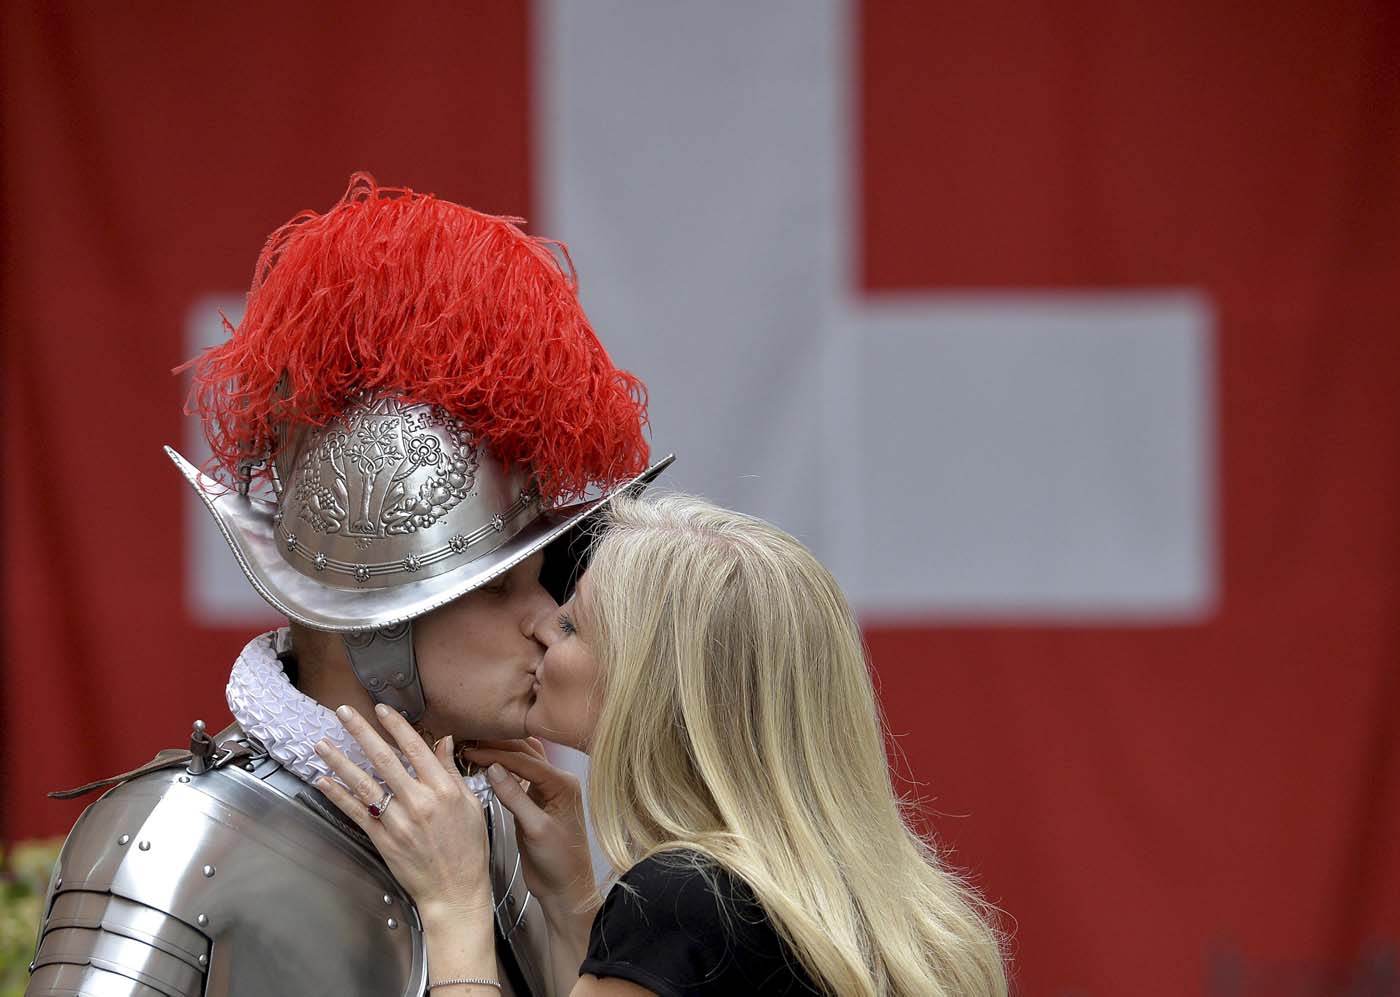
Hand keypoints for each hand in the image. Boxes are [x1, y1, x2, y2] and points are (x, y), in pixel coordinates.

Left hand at [314, 704, 492, 921]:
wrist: (455, 891)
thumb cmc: (468, 849)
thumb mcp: (471, 805)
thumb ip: (452, 772)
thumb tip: (444, 742)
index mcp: (442, 790)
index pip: (415, 748)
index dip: (396, 726)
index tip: (382, 709)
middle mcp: (418, 802)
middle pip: (384, 760)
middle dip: (361, 733)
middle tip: (344, 712)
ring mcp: (397, 822)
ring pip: (364, 784)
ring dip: (340, 762)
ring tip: (322, 744)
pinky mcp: (382, 840)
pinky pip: (356, 813)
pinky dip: (338, 796)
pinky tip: (323, 780)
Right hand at [462, 740, 598, 913]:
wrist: (565, 888)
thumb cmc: (560, 863)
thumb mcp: (535, 829)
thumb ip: (515, 797)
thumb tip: (495, 769)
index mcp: (563, 784)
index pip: (526, 760)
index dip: (497, 753)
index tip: (473, 751)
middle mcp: (557, 783)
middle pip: (525, 754)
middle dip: (497, 747)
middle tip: (470, 744)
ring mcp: (547, 791)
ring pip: (522, 762)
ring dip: (501, 754)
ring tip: (475, 750)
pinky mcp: (535, 802)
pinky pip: (519, 778)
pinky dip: (503, 770)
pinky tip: (487, 767)